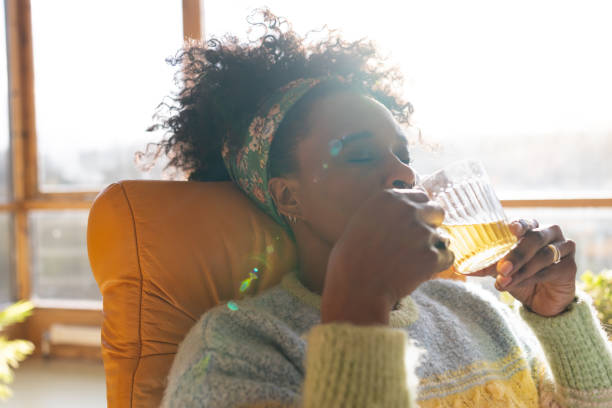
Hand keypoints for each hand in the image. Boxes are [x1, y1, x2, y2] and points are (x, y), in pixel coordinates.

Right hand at [321, 189, 454, 324]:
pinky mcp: (431, 256)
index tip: (413, 225)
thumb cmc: (352, 258)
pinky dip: (438, 266)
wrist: (357, 287)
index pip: (421, 196)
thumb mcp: (362, 222)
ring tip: (411, 262)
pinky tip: (419, 272)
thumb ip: (387, 211)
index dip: (419, 212)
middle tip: (418, 243)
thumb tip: (410, 209)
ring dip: (432, 248)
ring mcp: (422, 233)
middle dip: (432, 225)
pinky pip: (447, 257)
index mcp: (390, 198)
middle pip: (437, 211)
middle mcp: (408, 210)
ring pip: (443, 237)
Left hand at [470, 219, 576, 316]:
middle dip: (516, 254)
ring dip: (521, 270)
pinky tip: (518, 284)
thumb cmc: (520, 277)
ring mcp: (562, 248)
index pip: (526, 222)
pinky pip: (550, 270)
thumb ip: (486, 266)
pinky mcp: (570, 266)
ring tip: (504, 281)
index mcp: (531, 228)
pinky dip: (531, 278)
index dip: (519, 224)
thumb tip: (460, 268)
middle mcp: (548, 233)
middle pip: (534, 239)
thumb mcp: (501, 270)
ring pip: (542, 256)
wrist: (542, 301)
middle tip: (502, 268)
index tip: (510, 229)